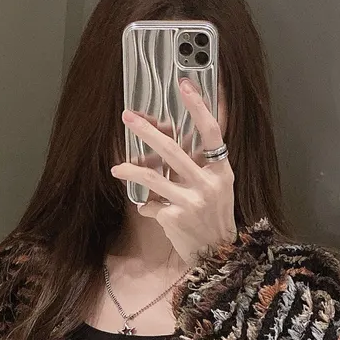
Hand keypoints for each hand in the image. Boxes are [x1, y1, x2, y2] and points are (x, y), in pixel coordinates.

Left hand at [110, 78, 236, 264]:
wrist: (218, 254)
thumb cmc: (214, 216)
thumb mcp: (218, 187)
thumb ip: (199, 165)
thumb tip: (169, 138)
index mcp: (222, 171)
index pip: (212, 132)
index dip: (199, 107)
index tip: (184, 85)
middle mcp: (208, 183)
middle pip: (172, 150)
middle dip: (147, 132)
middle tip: (128, 116)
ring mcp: (191, 201)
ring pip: (152, 178)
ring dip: (131, 170)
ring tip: (117, 167)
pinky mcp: (175, 218)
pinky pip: (151, 205)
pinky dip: (147, 207)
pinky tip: (149, 210)